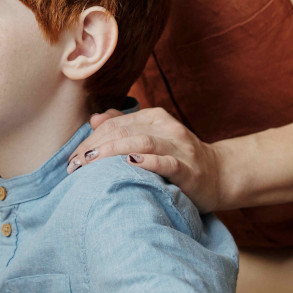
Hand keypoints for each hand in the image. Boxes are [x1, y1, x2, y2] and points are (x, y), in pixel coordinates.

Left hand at [67, 107, 231, 210]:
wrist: (220, 175)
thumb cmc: (178, 159)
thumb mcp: (152, 137)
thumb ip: (125, 126)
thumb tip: (94, 120)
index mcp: (155, 118)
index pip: (114, 123)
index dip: (90, 139)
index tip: (72, 159)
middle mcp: (167, 128)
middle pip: (124, 130)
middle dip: (95, 146)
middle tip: (75, 165)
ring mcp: (179, 148)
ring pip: (142, 142)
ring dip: (113, 151)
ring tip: (92, 162)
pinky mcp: (189, 170)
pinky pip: (167, 163)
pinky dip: (148, 162)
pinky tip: (131, 163)